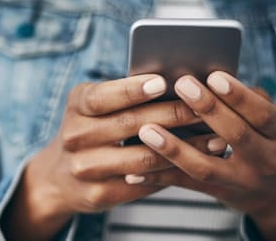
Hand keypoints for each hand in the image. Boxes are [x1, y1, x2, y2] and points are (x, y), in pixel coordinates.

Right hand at [1, 74, 228, 240]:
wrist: (60, 176)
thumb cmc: (90, 128)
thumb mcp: (92, 105)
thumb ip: (122, 94)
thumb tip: (175, 82)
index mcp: (76, 107)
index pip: (102, 97)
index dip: (132, 90)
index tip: (162, 82)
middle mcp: (75, 137)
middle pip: (129, 125)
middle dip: (172, 115)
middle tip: (205, 107)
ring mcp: (85, 168)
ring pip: (142, 158)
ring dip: (184, 148)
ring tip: (216, 138)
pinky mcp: (99, 194)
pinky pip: (143, 183)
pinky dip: (173, 171)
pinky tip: (197, 162)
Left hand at [133, 72, 275, 240]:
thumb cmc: (266, 137)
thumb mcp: (271, 117)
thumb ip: (246, 97)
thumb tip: (211, 71)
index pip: (262, 114)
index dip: (238, 96)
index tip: (214, 76)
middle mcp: (266, 159)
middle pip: (236, 135)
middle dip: (208, 109)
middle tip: (182, 84)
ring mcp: (240, 180)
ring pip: (205, 166)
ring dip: (173, 148)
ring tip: (146, 130)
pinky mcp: (216, 193)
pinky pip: (184, 185)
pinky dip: (157, 177)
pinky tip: (132, 171)